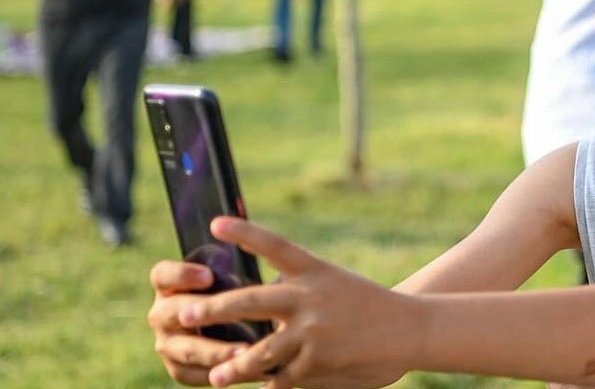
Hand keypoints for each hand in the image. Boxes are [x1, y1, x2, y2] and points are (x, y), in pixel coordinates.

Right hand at [148, 261, 247, 385]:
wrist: (238, 324)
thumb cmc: (236, 289)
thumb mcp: (232, 275)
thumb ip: (235, 270)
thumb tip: (263, 258)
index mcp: (168, 285)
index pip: (162, 275)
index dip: (182, 274)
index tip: (209, 276)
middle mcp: (161, 314)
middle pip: (171, 312)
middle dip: (203, 313)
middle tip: (233, 312)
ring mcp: (166, 343)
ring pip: (185, 348)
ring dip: (215, 352)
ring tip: (244, 352)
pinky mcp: (176, 367)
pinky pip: (191, 374)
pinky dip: (216, 373)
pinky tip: (241, 370)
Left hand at [180, 217, 413, 388]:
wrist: (409, 328)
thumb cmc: (365, 304)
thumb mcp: (331, 283)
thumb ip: (295, 288)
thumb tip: (251, 304)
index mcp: (314, 270)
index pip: (275, 246)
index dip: (245, 232)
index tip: (217, 222)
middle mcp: (310, 296)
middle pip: (252, 300)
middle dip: (216, 309)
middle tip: (186, 315)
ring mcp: (313, 330)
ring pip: (260, 350)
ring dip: (234, 365)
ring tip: (215, 374)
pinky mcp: (319, 361)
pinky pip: (284, 376)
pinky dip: (272, 383)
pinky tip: (261, 388)